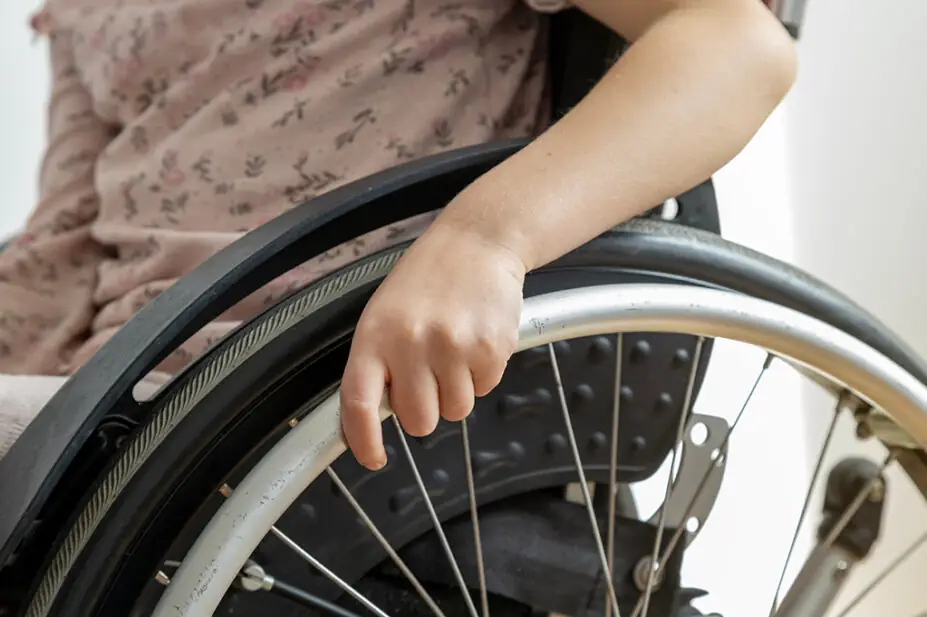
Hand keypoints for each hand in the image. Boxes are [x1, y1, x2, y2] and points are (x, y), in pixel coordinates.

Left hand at [340, 219, 525, 469]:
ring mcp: (453, 347)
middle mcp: (411, 343)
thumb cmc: (428, 279)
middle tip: (430, 373)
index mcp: (375, 335)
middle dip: (426, 409)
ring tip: (454, 348)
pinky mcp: (490, 348)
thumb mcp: (385, 313)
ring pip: (456, 411)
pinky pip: (486, 389)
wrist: (477, 242)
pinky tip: (476, 339)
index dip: (363, 440)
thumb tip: (374, 417)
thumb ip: (378, 362)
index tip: (372, 457)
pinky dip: (483, 373)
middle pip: (418, 420)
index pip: (359, 403)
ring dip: (457, 390)